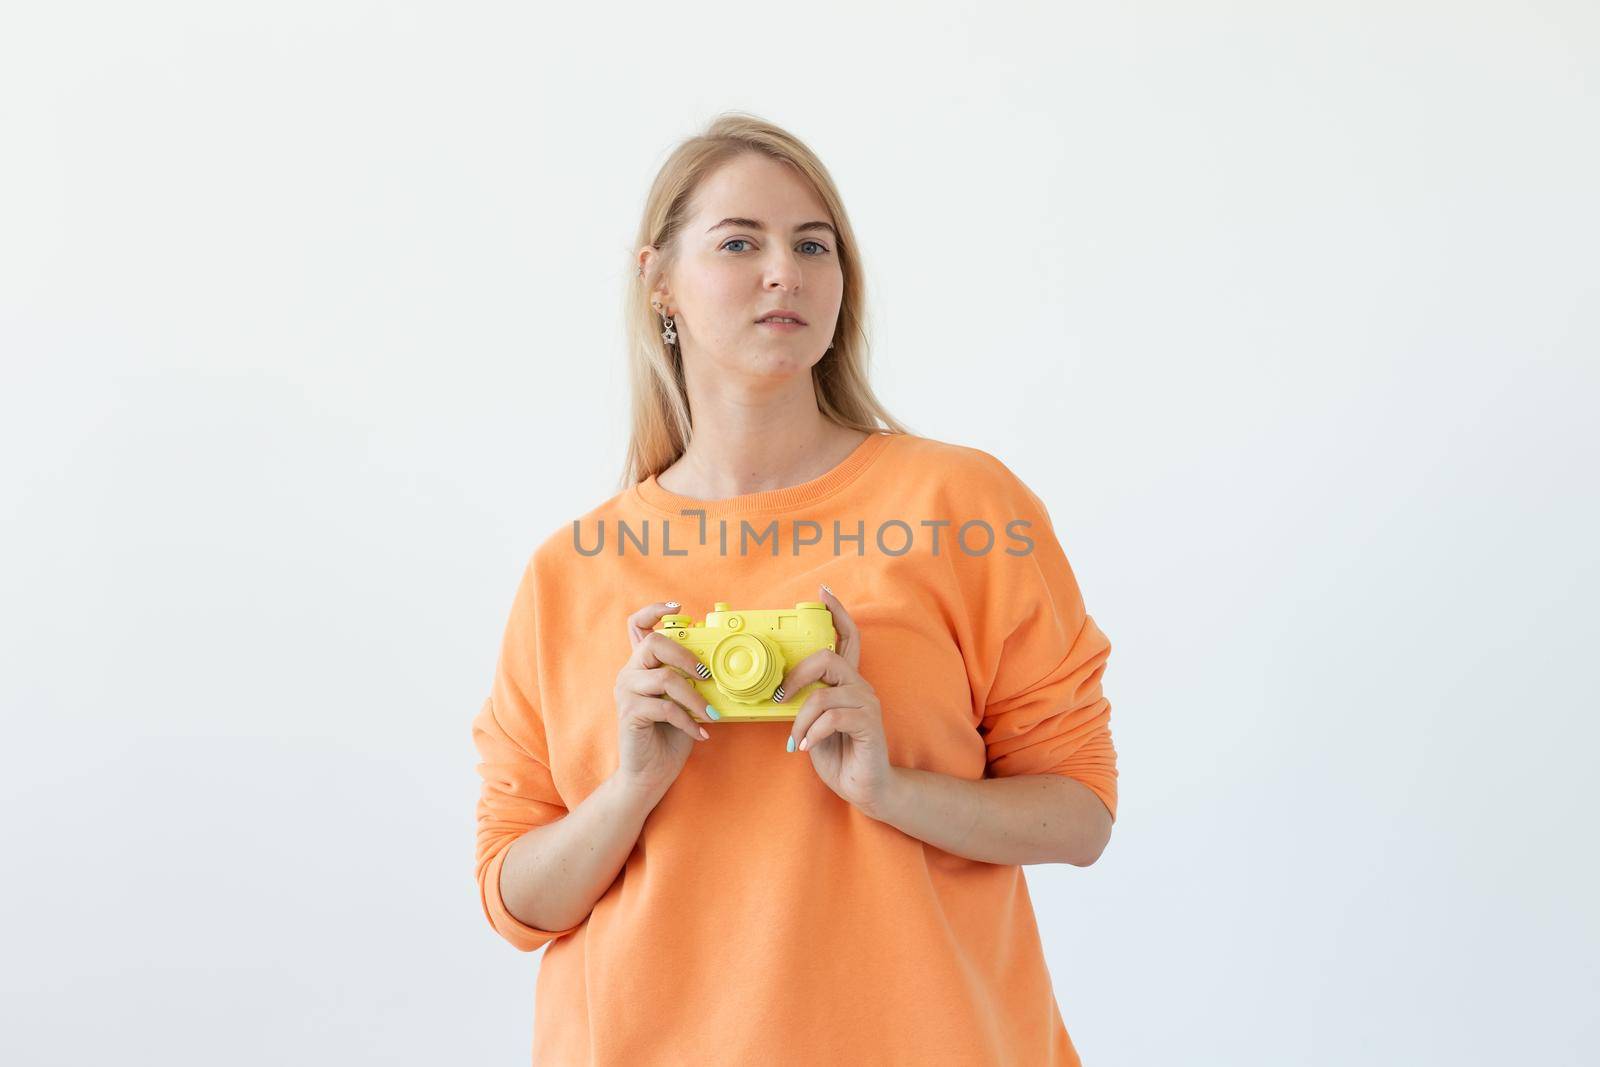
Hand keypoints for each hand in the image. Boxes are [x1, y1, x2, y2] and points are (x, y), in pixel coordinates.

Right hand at [613, 601, 716, 800]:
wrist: (651, 773)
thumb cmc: (671, 734)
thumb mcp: (686, 699)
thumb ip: (692, 679)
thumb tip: (722, 663)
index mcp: (642, 665)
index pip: (637, 625)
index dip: (654, 610)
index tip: (678, 606)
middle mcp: (629, 673)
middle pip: (653, 643)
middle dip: (686, 655)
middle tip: (706, 675)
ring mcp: (626, 692)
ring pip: (664, 678)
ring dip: (694, 697)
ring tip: (711, 714)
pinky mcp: (629, 714)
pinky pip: (665, 708)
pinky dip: (689, 720)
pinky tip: (701, 732)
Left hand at [779, 585, 893, 813]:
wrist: (864, 787)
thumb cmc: (837, 752)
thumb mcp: (813, 722)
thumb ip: (805, 701)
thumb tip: (779, 691)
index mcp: (847, 682)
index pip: (847, 637)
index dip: (837, 612)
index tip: (823, 593)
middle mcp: (860, 686)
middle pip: (827, 658)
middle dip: (796, 677)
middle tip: (781, 698)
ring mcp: (867, 704)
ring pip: (823, 694)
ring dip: (801, 720)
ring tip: (797, 739)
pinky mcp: (869, 724)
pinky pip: (831, 717)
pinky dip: (812, 733)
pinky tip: (808, 747)